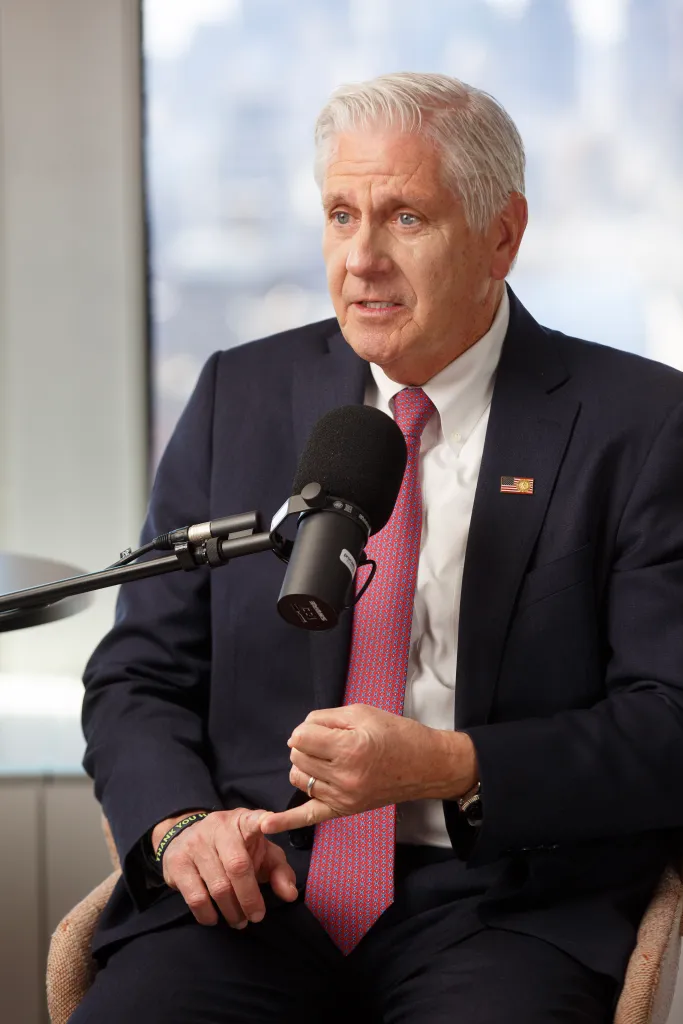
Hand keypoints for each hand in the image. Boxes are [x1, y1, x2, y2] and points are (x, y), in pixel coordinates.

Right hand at [151, 809, 297, 927]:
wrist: (188, 838)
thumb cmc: (236, 848)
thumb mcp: (262, 853)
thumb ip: (279, 871)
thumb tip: (290, 894)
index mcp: (243, 821)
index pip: (254, 818)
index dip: (263, 820)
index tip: (268, 824)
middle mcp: (218, 827)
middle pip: (238, 866)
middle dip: (250, 898)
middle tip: (256, 917)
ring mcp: (195, 843)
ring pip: (218, 886)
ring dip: (231, 911)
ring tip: (238, 921)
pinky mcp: (177, 862)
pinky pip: (195, 896)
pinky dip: (208, 914)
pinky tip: (214, 918)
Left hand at [260, 704, 477, 834]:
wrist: (426, 765)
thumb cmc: (396, 733)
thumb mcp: (362, 712)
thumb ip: (325, 718)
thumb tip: (299, 732)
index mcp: (349, 748)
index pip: (301, 737)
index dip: (308, 729)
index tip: (322, 728)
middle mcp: (344, 776)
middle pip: (297, 757)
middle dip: (306, 745)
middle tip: (328, 741)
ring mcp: (343, 797)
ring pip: (298, 778)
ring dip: (304, 766)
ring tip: (325, 760)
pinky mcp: (344, 810)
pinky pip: (308, 817)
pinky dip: (285, 822)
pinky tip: (265, 825)